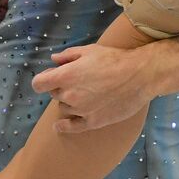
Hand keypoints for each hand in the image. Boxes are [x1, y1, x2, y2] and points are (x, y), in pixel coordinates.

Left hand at [32, 43, 156, 132]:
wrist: (140, 76)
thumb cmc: (114, 59)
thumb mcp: (89, 51)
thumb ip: (68, 56)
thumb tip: (53, 60)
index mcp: (66, 76)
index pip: (39, 83)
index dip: (43, 80)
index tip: (49, 78)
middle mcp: (70, 95)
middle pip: (53, 94)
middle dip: (60, 87)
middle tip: (77, 81)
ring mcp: (81, 110)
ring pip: (64, 107)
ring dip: (69, 102)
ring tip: (85, 94)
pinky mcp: (93, 121)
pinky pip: (72, 127)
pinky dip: (64, 127)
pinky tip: (59, 126)